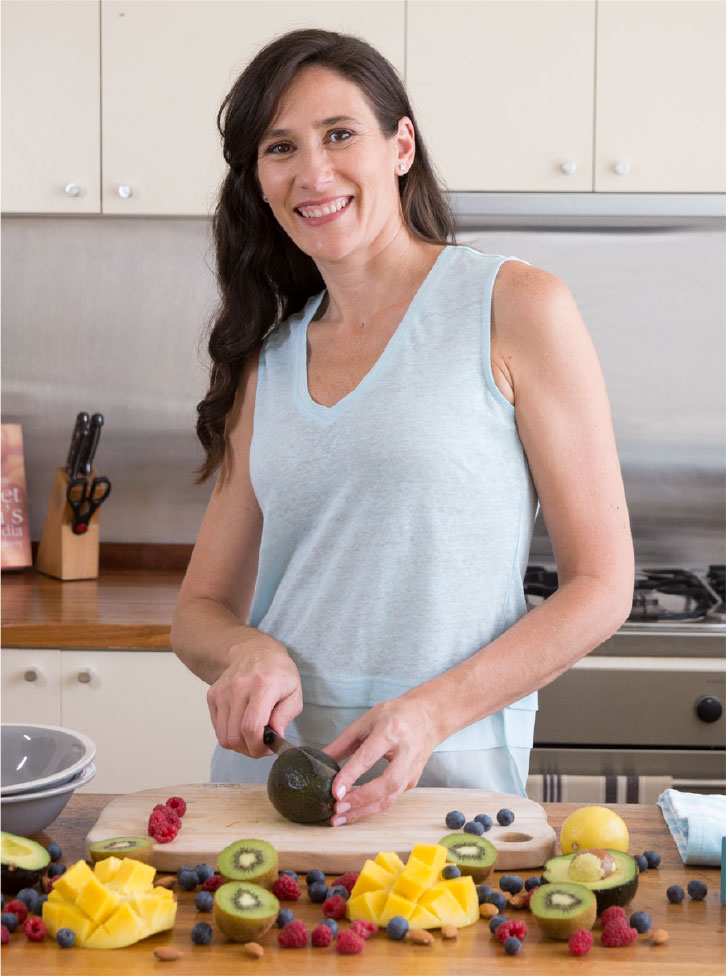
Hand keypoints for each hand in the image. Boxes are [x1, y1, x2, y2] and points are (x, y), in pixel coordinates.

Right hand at [206, 632, 301, 757]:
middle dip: (249, 750)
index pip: (251, 727)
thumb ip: (285, 717)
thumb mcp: (294, 693)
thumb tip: (275, 737)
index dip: (258, 747)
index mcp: (263, 685)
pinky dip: (229, 734)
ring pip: (223, 736)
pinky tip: (242, 726)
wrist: (255, 651)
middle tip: (261, 746)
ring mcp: (223, 691)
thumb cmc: (278, 673)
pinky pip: (217, 728)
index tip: (267, 749)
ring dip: (239, 745)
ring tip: (252, 738)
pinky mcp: (213, 695)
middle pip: (235, 736)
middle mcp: (239, 687)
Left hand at [323, 695, 440, 825]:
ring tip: (339, 818)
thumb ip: (343, 743)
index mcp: (391, 731)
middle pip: (386, 784)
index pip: (369, 757)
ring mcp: (411, 771)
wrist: (428, 716)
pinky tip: (353, 812)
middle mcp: (405, 753)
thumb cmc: (395, 715)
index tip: (334, 791)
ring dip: (363, 811)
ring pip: (389, 798)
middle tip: (336, 808)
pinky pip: (390, 799)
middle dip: (360, 799)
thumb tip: (320, 760)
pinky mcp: (411, 782)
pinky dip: (371, 808)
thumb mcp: (366, 721)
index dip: (351, 776)